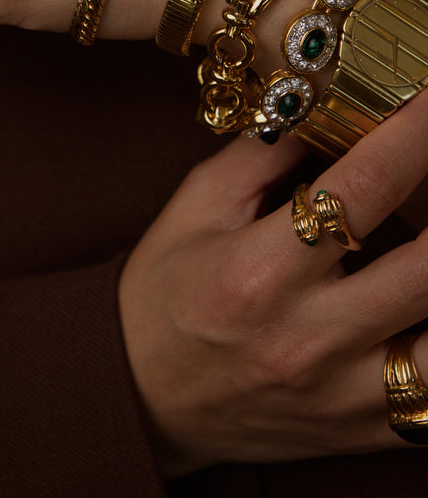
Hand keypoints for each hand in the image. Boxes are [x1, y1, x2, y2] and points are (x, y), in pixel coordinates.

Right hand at [119, 91, 427, 476]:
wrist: (141, 396)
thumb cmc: (163, 295)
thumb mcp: (193, 207)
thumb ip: (259, 156)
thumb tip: (320, 111)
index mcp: (260, 272)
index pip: (361, 189)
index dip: (412, 137)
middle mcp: (309, 337)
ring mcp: (342, 394)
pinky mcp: (359, 430)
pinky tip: (421, 309)